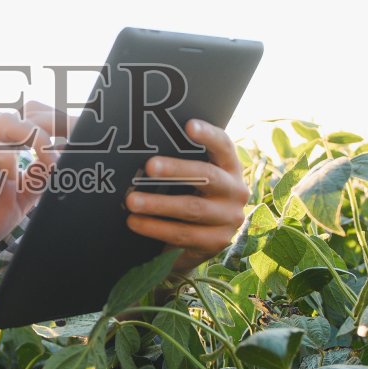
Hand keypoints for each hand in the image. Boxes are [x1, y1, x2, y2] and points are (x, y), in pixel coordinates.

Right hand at [0, 111, 59, 273]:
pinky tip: (13, 177)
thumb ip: (36, 181)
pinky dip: (6, 159)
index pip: (34, 120)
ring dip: (32, 135)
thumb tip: (61, 165)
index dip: (59, 125)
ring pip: (3, 122)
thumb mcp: (16, 200)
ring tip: (47, 156)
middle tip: (73, 144)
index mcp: (1, 149)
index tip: (81, 141)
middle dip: (54, 124)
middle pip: (24, 113)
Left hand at [124, 119, 247, 274]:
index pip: (224, 146)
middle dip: (176, 170)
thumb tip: (140, 151)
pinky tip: (134, 223)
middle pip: (208, 176)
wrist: (201, 241)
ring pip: (192, 208)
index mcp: (230, 168)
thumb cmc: (191, 197)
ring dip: (158, 204)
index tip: (189, 125)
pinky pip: (183, 234)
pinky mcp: (216, 243)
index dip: (208, 135)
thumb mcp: (193, 180)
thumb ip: (181, 166)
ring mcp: (229, 219)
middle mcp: (236, 191)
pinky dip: (155, 228)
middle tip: (148, 166)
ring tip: (131, 200)